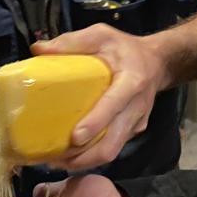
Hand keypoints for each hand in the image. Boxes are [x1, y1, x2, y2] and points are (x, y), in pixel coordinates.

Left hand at [32, 24, 169, 170]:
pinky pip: (112, 147)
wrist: (158, 62)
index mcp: (131, 81)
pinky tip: (70, 155)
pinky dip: (91, 156)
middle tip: (54, 158)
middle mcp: (136, 107)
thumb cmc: (126, 49)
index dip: (96, 123)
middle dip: (84, 156)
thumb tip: (38, 50)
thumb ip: (72, 42)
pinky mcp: (133, 131)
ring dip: (84, 161)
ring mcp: (136, 122)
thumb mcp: (102, 35)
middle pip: (113, 142)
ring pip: (112, 151)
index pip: (114, 105)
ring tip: (56, 161)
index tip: (75, 137)